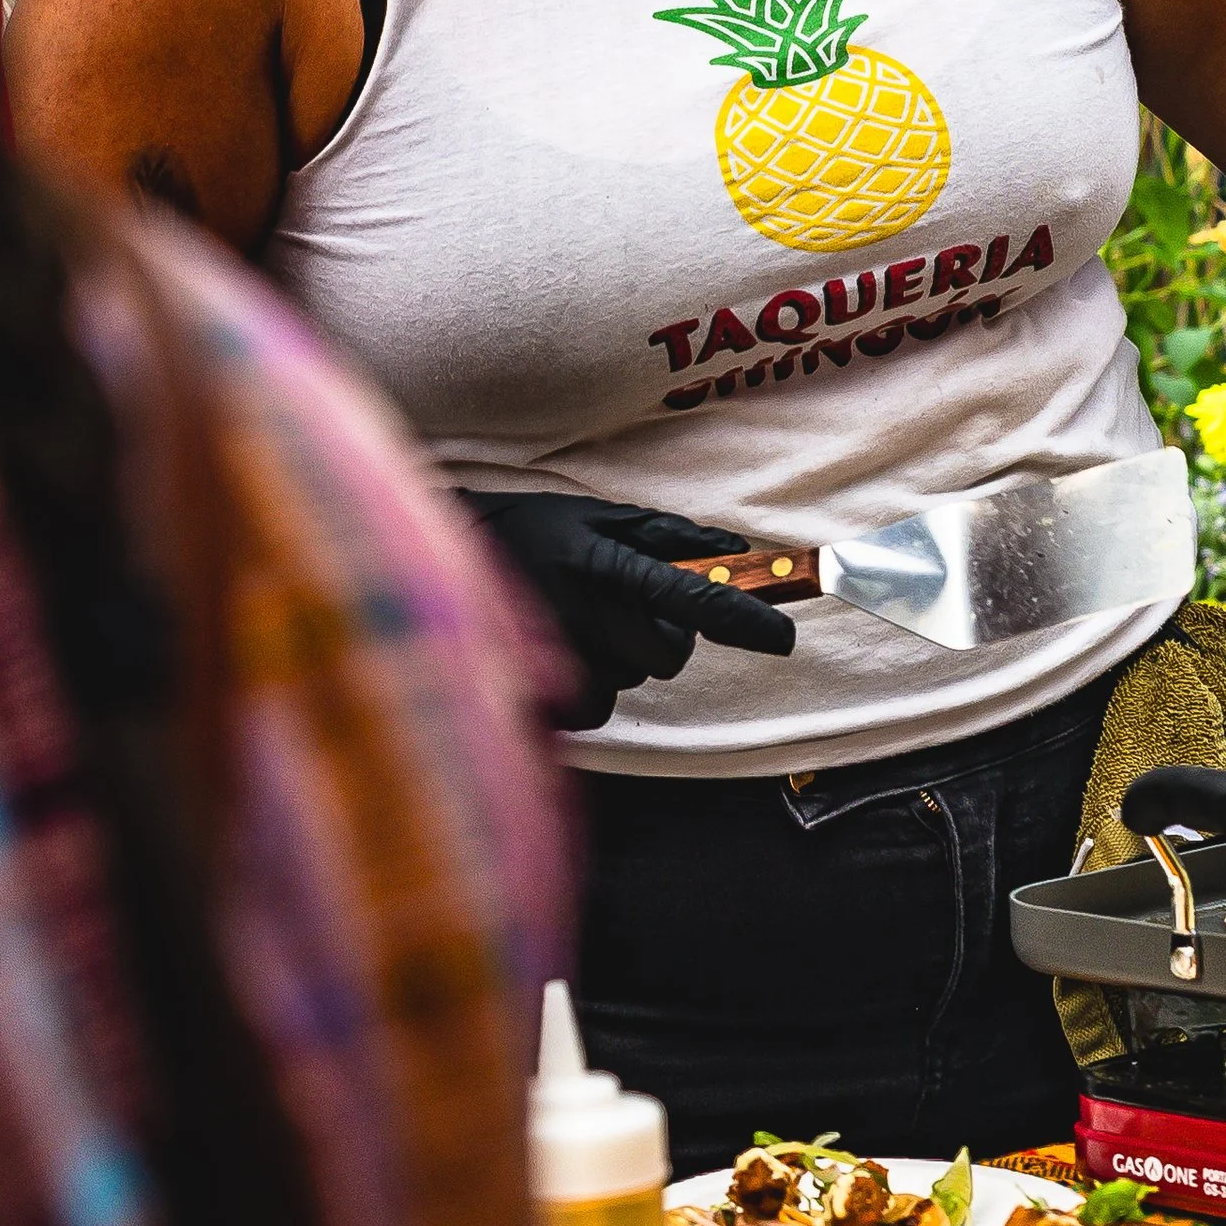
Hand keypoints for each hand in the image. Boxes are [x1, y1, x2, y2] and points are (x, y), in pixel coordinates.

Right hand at [462, 494, 796, 732]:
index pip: (691, 596)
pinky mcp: (535, 698)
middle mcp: (585, 611)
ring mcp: (558, 659)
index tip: (783, 637)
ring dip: (616, 659)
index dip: (744, 619)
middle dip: (658, 637)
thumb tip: (737, 549)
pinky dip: (586, 686)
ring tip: (573, 623)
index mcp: (605, 563)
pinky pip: (595, 709)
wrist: (441, 557)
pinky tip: (556, 652)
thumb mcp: (597, 516)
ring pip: (630, 680)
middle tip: (619, 609)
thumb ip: (668, 536)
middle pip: (668, 655)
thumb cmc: (530, 531)